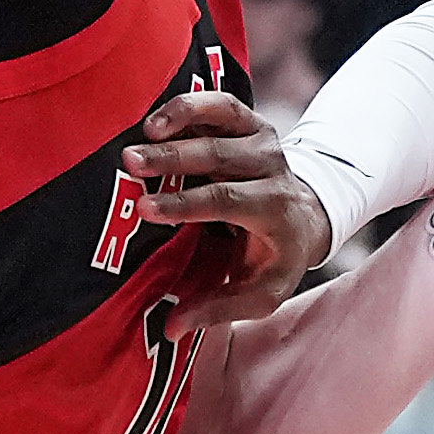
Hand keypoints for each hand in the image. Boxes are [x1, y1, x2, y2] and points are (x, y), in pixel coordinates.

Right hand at [118, 85, 332, 336]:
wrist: (304, 218)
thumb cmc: (272, 261)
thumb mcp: (258, 295)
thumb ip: (217, 309)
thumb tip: (172, 329)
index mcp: (275, 211)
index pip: (227, 202)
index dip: (184, 204)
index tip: (144, 210)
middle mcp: (272, 170)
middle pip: (219, 157)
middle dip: (172, 160)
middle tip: (128, 163)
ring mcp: (262, 141)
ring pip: (220, 123)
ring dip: (177, 123)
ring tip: (139, 133)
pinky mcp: (249, 121)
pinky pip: (219, 104)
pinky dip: (188, 104)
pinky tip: (154, 117)